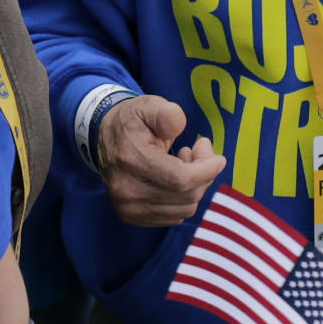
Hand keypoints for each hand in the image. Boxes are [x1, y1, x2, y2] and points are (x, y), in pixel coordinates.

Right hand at [97, 95, 224, 225]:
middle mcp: (126, 189)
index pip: (180, 179)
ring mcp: (127, 207)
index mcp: (131, 160)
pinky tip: (174, 180)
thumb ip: (166, 114)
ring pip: (183, 209)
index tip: (219, 159)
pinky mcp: (131, 216)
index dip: (207, 171)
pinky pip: (173, 217)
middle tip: (197, 151)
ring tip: (184, 164)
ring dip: (193, 188)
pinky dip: (182, 200)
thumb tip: (179, 125)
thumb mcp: (149, 106)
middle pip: (186, 196)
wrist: (103, 137)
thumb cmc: (133, 121)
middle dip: (203, 175)